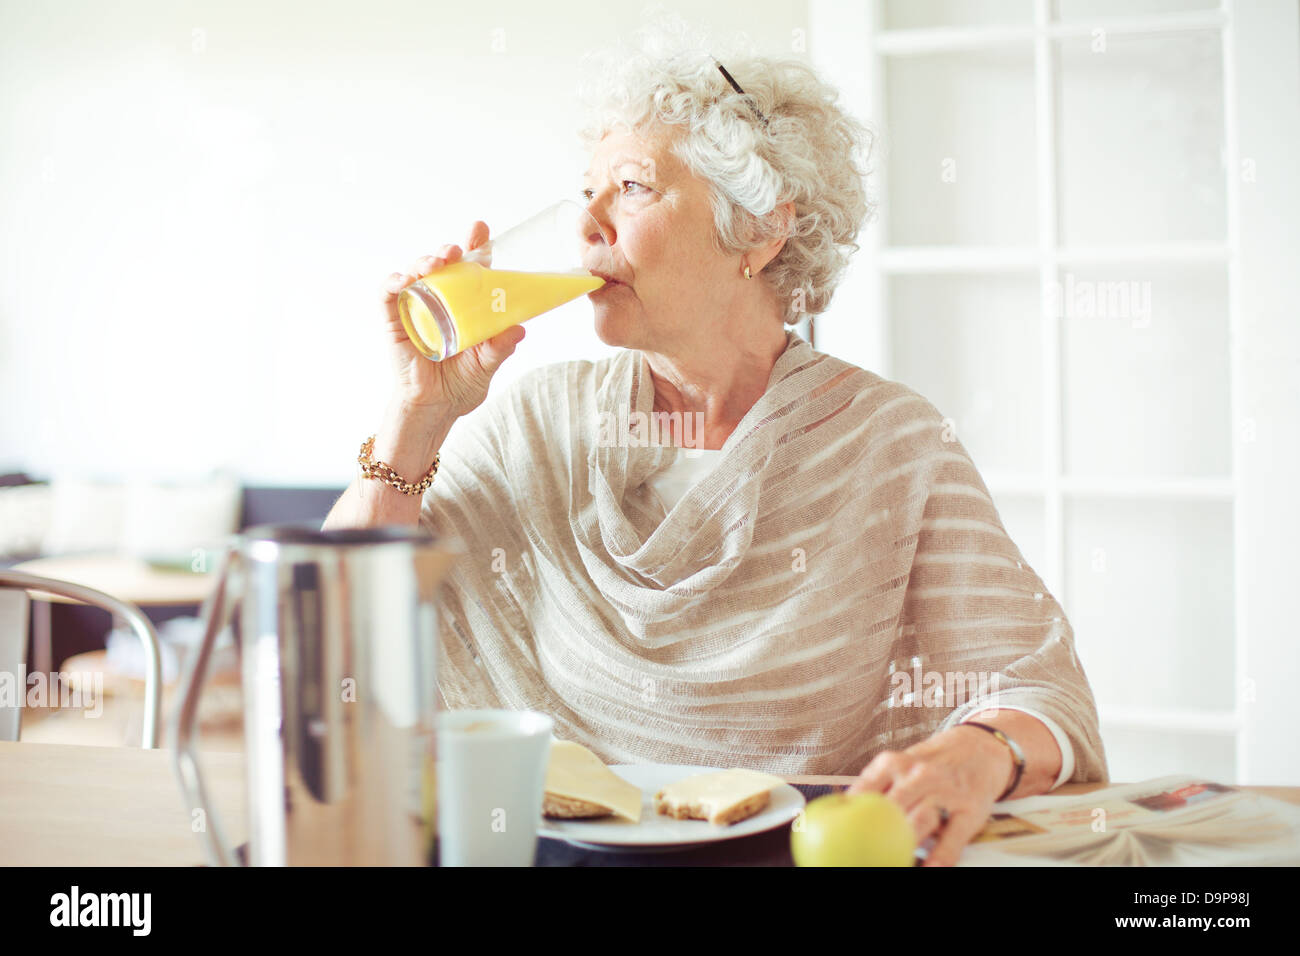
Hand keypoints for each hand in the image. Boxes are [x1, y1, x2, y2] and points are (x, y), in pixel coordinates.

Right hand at [382, 221, 525, 414]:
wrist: (435, 408)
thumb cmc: (460, 385)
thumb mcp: (487, 364)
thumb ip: (500, 347)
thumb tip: (519, 328)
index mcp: (465, 305)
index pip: (470, 269)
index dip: (474, 246)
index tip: (480, 230)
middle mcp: (440, 300)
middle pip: (442, 264)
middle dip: (449, 250)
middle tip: (458, 250)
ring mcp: (415, 308)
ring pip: (416, 272)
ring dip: (424, 261)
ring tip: (437, 262)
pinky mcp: (394, 321)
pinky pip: (388, 295)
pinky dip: (393, 282)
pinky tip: (403, 280)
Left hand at [846, 724, 1012, 866]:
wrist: (979, 750)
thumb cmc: (929, 764)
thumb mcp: (900, 762)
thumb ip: (875, 785)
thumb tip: (841, 811)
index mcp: (894, 763)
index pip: (865, 790)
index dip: (850, 814)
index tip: (840, 835)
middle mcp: (920, 774)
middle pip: (892, 807)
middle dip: (876, 832)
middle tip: (864, 853)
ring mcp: (946, 791)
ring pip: (921, 820)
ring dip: (906, 844)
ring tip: (895, 860)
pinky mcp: (970, 810)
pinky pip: (953, 837)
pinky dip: (941, 856)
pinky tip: (930, 868)